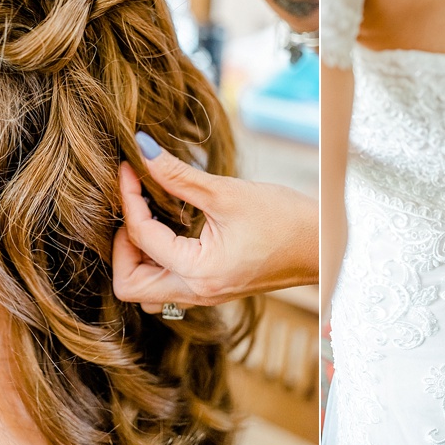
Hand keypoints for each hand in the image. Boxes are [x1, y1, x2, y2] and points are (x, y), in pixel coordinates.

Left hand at [112, 132, 317, 308]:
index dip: (129, 197)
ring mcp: (204, 295)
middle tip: (134, 207)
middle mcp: (197, 292)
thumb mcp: (227, 192)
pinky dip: (157, 259)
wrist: (322, 244)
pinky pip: (168, 284)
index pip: (141, 236)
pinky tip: (170, 227)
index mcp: (199, 272)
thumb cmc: (285, 218)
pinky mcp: (212, 288)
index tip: (130, 167)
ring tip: (151, 217)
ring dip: (138, 257)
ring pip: (146, 290)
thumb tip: (143, 149)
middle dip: (122, 245)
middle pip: (130, 285)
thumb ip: (178, 174)